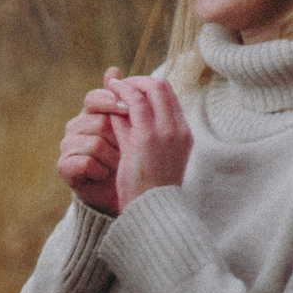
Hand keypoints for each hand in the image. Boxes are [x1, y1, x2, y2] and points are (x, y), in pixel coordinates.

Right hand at [55, 69, 126, 215]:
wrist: (125, 196)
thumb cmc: (130, 159)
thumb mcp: (133, 127)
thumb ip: (125, 99)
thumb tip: (113, 68)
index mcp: (92, 113)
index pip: (94, 97)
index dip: (109, 101)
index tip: (127, 109)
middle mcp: (77, 126)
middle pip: (98, 121)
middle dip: (119, 138)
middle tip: (127, 150)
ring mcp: (68, 146)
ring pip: (94, 143)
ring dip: (113, 157)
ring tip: (118, 165)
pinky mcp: (64, 167)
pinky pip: (84, 162)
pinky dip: (100, 170)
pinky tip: (104, 175)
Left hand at [109, 72, 191, 210]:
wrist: (153, 211)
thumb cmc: (149, 188)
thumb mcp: (150, 156)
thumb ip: (139, 131)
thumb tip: (121, 111)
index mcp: (184, 133)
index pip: (169, 96)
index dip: (148, 87)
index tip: (131, 89)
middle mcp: (178, 129)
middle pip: (161, 86)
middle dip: (138, 80)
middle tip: (119, 84)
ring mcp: (164, 132)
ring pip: (148, 90)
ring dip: (128, 84)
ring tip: (111, 85)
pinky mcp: (146, 138)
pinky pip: (132, 104)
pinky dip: (120, 94)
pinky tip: (107, 93)